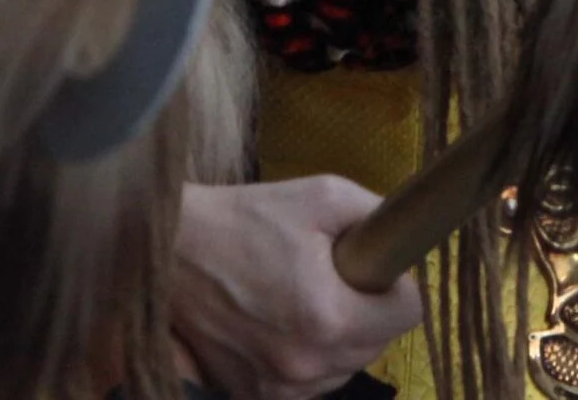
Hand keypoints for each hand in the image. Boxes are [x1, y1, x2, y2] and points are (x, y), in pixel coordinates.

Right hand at [170, 177, 423, 398]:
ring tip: (301, 298)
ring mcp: (277, 389)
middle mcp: (305, 365)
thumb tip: (407, 240)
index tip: (369, 265)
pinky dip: (306, 358)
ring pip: (345, 367)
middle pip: (379, 344)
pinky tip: (282, 324)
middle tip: (330, 275)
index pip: (408, 315)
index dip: (396, 284)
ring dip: (338, 338)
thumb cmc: (245, 219)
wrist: (169, 252)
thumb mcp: (322, 196)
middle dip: (367, 309)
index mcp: (328, 317)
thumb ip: (378, 217)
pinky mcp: (253, 397)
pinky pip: (308, 384)